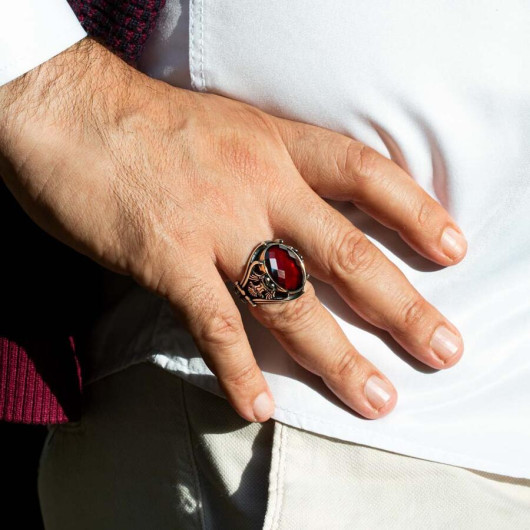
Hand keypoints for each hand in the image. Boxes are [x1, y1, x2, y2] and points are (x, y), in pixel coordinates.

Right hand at [0, 38, 466, 421]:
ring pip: (290, 300)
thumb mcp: (229, 128)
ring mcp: (213, 225)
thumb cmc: (149, 121)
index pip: (365, 174)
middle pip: (346, 252)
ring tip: (375, 397)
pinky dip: (239, 370)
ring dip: (336, 356)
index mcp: (275, 145)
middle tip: (443, 348)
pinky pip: (213, 325)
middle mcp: (257, 186)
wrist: (70, 110)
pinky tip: (261, 407)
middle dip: (401, 305)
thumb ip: (270, 169)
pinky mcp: (165, 258)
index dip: (416, 211)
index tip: (454, 250)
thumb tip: (300, 215)